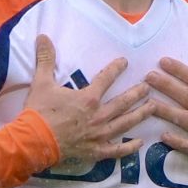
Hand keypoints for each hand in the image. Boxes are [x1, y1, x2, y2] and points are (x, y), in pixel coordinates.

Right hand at [23, 34, 152, 166]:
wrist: (33, 141)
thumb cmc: (39, 112)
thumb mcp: (41, 82)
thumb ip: (45, 59)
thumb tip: (42, 36)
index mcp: (89, 98)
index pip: (106, 78)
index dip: (116, 68)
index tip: (125, 62)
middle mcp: (99, 115)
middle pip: (124, 102)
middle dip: (138, 93)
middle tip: (149, 87)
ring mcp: (99, 134)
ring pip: (126, 123)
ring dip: (141, 114)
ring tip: (153, 107)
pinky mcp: (96, 151)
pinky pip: (117, 150)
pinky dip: (129, 147)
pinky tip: (140, 143)